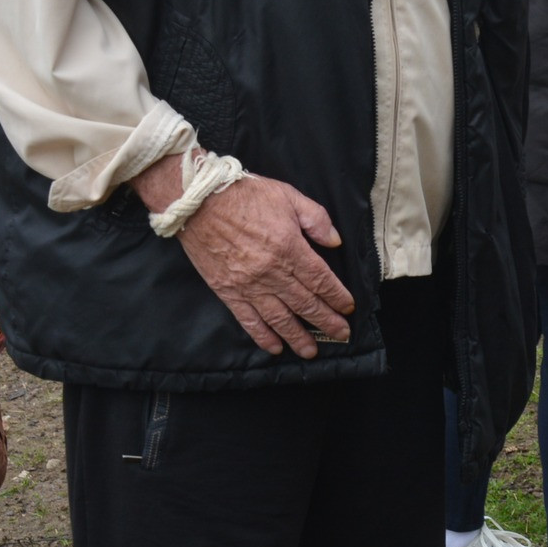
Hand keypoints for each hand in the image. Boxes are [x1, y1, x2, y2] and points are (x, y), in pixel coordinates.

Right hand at [131, 157, 354, 356]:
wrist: (199, 201)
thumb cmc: (245, 195)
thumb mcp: (289, 196)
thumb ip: (316, 219)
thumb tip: (335, 242)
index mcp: (289, 248)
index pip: (320, 280)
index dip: (337, 296)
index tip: (348, 308)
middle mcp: (271, 272)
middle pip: (305, 303)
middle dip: (326, 321)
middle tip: (341, 335)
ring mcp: (248, 285)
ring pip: (279, 318)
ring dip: (298, 336)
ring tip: (312, 351)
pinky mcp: (227, 291)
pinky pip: (248, 320)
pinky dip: (262, 336)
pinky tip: (275, 348)